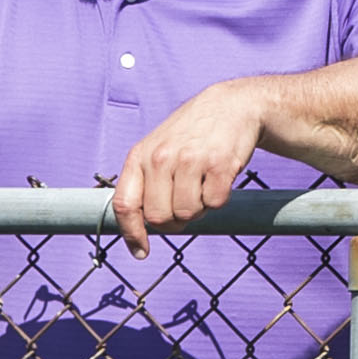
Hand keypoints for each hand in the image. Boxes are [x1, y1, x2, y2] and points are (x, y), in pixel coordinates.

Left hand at [112, 78, 275, 253]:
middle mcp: (161, 158)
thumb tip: (140, 229)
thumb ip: (146, 183)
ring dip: (199, 207)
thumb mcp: (158, 149)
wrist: (231, 106)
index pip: (125, 204)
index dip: (131, 234)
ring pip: (188, 214)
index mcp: (140, 156)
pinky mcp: (218, 165)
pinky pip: (215, 204)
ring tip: (202, 182)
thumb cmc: (192, 135)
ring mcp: (190, 160)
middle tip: (186, 202)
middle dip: (174, 220)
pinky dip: (219, 198)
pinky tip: (218, 176)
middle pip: (160, 218)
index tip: (141, 252)